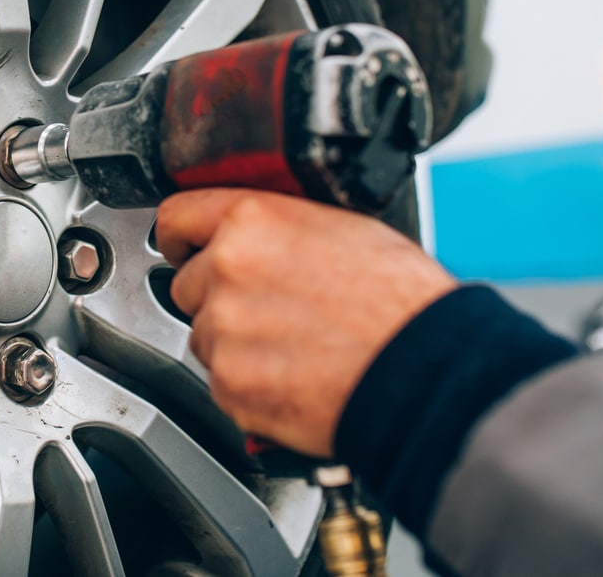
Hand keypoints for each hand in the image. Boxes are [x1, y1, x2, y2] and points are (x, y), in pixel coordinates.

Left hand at [156, 189, 456, 456]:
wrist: (426, 371)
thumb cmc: (402, 303)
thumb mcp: (344, 227)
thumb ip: (280, 225)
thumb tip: (257, 232)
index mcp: (252, 221)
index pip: (175, 218)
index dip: (181, 237)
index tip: (185, 248)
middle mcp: (226, 269)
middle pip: (189, 283)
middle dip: (220, 297)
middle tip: (273, 310)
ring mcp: (224, 329)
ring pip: (204, 334)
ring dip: (235, 342)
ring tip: (294, 345)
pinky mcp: (230, 384)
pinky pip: (221, 380)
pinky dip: (249, 383)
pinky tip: (293, 375)